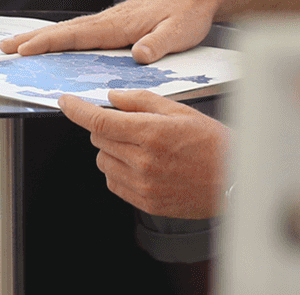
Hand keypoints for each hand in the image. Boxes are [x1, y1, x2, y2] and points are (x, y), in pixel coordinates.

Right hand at [0, 0, 220, 63]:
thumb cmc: (188, 13)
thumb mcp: (179, 33)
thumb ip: (158, 44)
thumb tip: (138, 55)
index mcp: (119, 25)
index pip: (77, 35)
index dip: (49, 43)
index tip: (25, 49)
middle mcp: (110, 20)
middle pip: (64, 30)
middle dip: (33, 38)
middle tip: (4, 47)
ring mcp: (111, 20)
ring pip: (70, 30)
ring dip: (42, 37)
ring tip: (17, 44)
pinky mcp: (115, 23)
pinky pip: (81, 31)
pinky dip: (61, 36)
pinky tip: (53, 42)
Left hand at [58, 91, 228, 218]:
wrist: (235, 181)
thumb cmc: (212, 143)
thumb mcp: (179, 111)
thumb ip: (141, 101)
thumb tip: (112, 97)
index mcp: (151, 133)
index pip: (100, 120)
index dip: (77, 110)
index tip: (64, 102)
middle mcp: (143, 161)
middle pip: (98, 139)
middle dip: (105, 127)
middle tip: (130, 126)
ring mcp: (143, 185)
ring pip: (103, 161)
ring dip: (112, 150)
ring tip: (142, 148)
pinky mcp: (146, 203)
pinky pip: (114, 183)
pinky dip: (119, 171)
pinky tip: (143, 166)